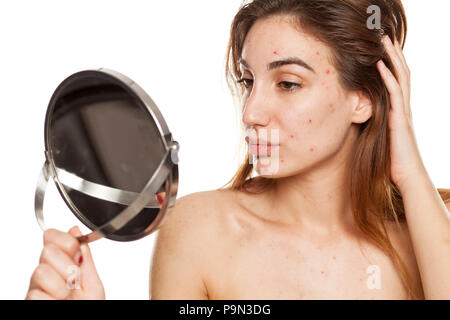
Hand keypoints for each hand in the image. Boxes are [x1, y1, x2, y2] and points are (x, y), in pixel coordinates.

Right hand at [25, 226, 104, 299]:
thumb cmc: (88, 307)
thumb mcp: (92, 282)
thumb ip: (85, 258)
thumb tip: (76, 230)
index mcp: (62, 264)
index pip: (51, 236)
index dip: (65, 241)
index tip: (76, 254)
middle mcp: (45, 274)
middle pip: (46, 251)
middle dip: (66, 265)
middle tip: (74, 280)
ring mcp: (35, 289)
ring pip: (40, 272)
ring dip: (60, 286)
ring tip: (67, 296)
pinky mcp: (30, 300)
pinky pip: (36, 294)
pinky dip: (52, 300)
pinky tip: (57, 303)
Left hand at [377, 35, 425, 190]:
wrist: (406, 175)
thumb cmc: (393, 159)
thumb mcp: (382, 137)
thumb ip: (376, 125)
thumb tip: (359, 118)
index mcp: (398, 110)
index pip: (397, 80)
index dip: (391, 64)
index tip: (381, 49)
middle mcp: (402, 107)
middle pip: (401, 73)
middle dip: (393, 54)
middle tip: (384, 37)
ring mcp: (402, 111)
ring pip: (400, 78)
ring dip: (392, 59)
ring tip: (384, 42)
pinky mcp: (399, 118)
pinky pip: (394, 93)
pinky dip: (387, 77)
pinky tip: (379, 65)